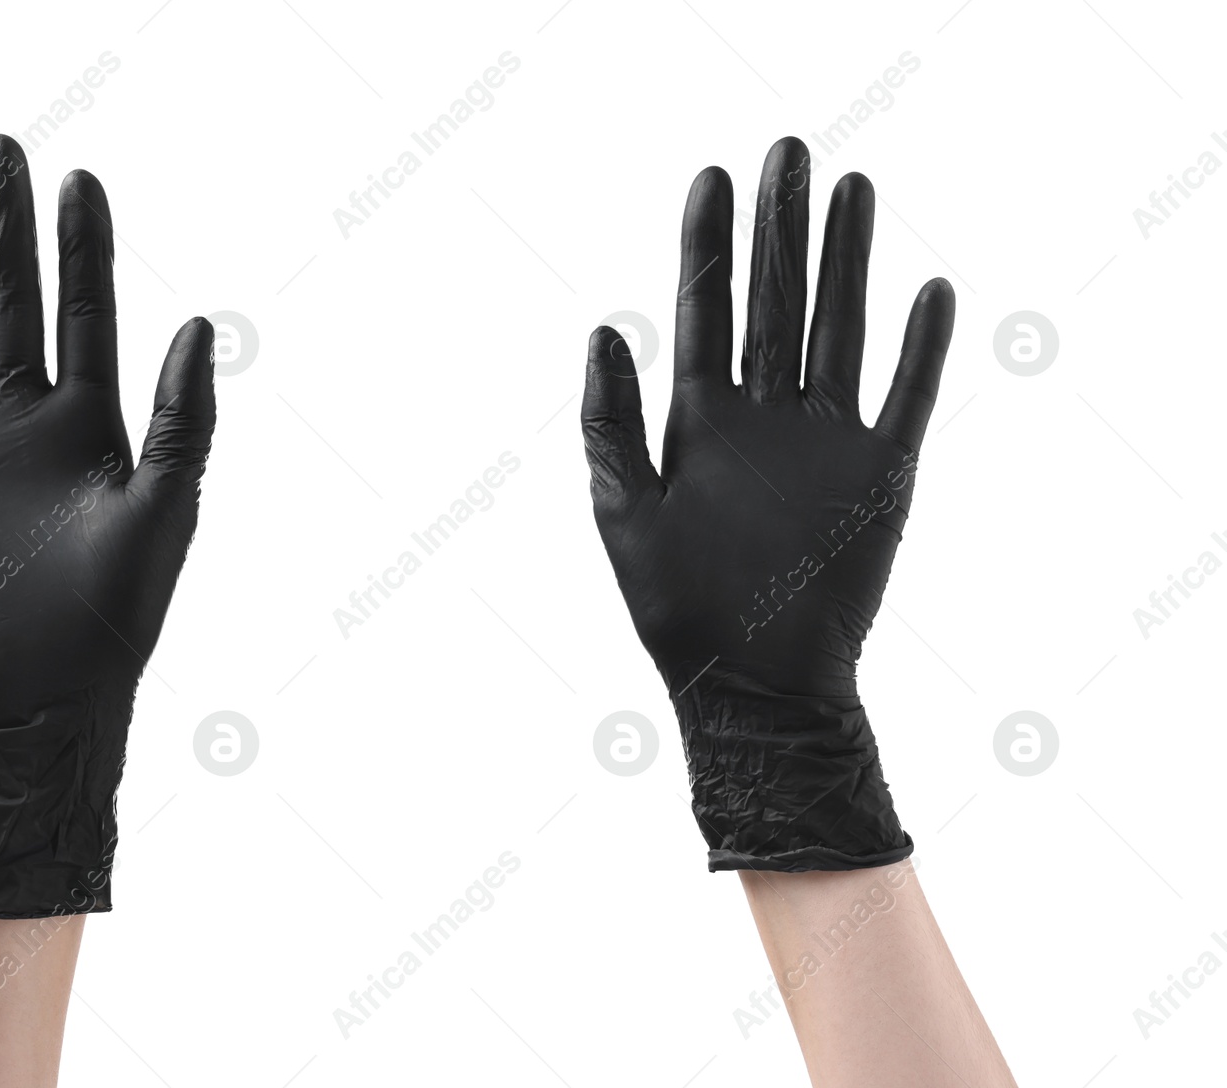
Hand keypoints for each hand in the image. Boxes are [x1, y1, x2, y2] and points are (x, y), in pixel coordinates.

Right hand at [0, 134, 214, 916]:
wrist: (41, 691)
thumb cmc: (119, 612)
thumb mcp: (168, 506)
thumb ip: (186, 416)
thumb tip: (201, 321)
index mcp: (91, 423)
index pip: (84, 313)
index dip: (82, 249)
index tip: (82, 179)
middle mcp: (23, 422)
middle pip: (9, 305)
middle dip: (4, 230)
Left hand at [582, 136, 952, 870]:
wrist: (758, 685)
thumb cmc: (677, 609)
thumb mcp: (624, 511)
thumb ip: (611, 420)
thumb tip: (603, 326)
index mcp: (700, 421)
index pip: (705, 311)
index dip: (705, 245)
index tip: (710, 178)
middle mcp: (764, 418)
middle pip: (777, 301)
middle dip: (780, 229)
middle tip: (787, 152)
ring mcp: (825, 441)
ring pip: (840, 329)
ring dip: (849, 262)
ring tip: (854, 190)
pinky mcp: (881, 474)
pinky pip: (907, 395)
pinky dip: (920, 346)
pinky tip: (929, 290)